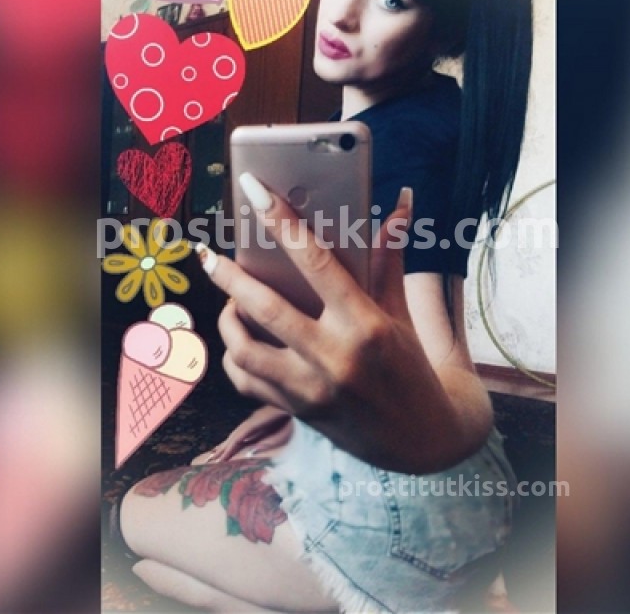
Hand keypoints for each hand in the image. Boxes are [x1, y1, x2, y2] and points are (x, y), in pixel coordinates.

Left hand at [197, 174, 475, 473]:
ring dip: (229, 320)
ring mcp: (312, 390)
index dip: (282, 221)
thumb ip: (389, 257)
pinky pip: (247, 382)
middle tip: (207, 255)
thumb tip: (401, 201)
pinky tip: (240, 341)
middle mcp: (335, 357)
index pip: (317, 262)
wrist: (422, 439)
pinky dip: (235, 359)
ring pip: (246, 350)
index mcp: (366, 325)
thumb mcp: (400, 312)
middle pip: (266, 308)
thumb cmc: (411, 366)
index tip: (254, 190)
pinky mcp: (298, 413)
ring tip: (230, 302)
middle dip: (229, 277)